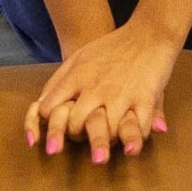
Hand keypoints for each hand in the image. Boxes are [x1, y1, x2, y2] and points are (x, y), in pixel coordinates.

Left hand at [24, 19, 180, 163]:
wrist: (149, 32)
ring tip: (100, 158)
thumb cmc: (112, 47)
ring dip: (102, 144)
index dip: (48, 126)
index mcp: (77, 76)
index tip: (53, 136)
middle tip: (78, 143)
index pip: (49, 108)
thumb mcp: (80, 56)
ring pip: (106, 128)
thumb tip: (41, 110)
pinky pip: (139, 124)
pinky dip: (134, 140)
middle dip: (75, 137)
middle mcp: (96, 87)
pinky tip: (130, 148)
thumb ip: (60, 81)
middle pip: (75, 123)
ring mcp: (121, 94)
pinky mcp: (145, 96)